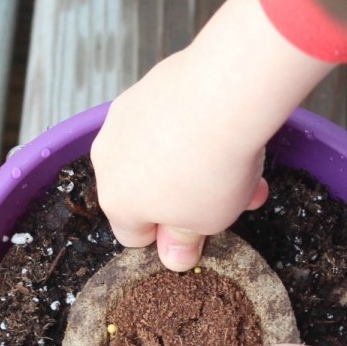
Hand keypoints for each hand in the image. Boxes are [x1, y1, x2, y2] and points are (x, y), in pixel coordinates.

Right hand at [91, 51, 269, 271]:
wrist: (221, 94)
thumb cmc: (209, 169)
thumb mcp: (205, 222)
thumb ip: (185, 241)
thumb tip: (174, 258)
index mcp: (116, 202)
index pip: (133, 236)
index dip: (168, 237)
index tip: (199, 229)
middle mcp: (107, 159)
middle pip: (146, 192)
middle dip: (188, 199)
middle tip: (230, 198)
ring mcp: (122, 120)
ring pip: (157, 154)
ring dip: (192, 165)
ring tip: (239, 164)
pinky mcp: (144, 88)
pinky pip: (165, 120)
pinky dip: (189, 128)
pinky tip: (223, 127)